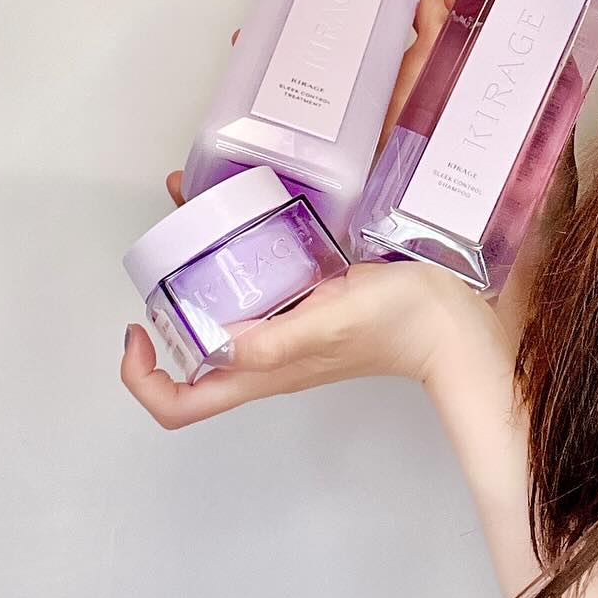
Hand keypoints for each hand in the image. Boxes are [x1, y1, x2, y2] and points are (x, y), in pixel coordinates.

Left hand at [130, 0, 488, 427]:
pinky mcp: (321, 296)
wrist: (459, 319)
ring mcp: (294, 325)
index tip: (138, 319)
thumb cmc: (401, 327)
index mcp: (262, 369)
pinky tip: (266, 197)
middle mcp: (269, 350)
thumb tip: (215, 337)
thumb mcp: (332, 326)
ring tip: (207, 195)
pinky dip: (255, 239)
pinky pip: (272, 272)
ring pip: (230, 296)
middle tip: (174, 226)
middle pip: (194, 335)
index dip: (142, 372)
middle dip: (172, 282)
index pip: (179, 402)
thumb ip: (277, 340)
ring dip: (210, 250)